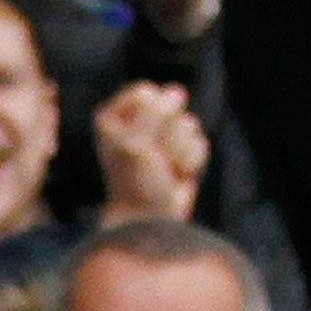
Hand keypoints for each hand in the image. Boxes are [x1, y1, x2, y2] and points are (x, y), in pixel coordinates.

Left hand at [96, 81, 208, 225]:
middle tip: (151, 158)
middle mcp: (135, 122)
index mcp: (111, 117)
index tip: (136, 143)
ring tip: (163, 168)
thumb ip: (155, 111)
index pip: (144, 93)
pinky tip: (176, 174)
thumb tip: (177, 91)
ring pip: (188, 123)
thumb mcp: (135, 144)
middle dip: (166, 135)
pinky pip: (199, 140)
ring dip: (178, 150)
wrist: (148, 218)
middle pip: (170, 106)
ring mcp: (160, 134)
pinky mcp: (180, 149)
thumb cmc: (134, 182)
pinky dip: (190, 160)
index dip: (148, 119)